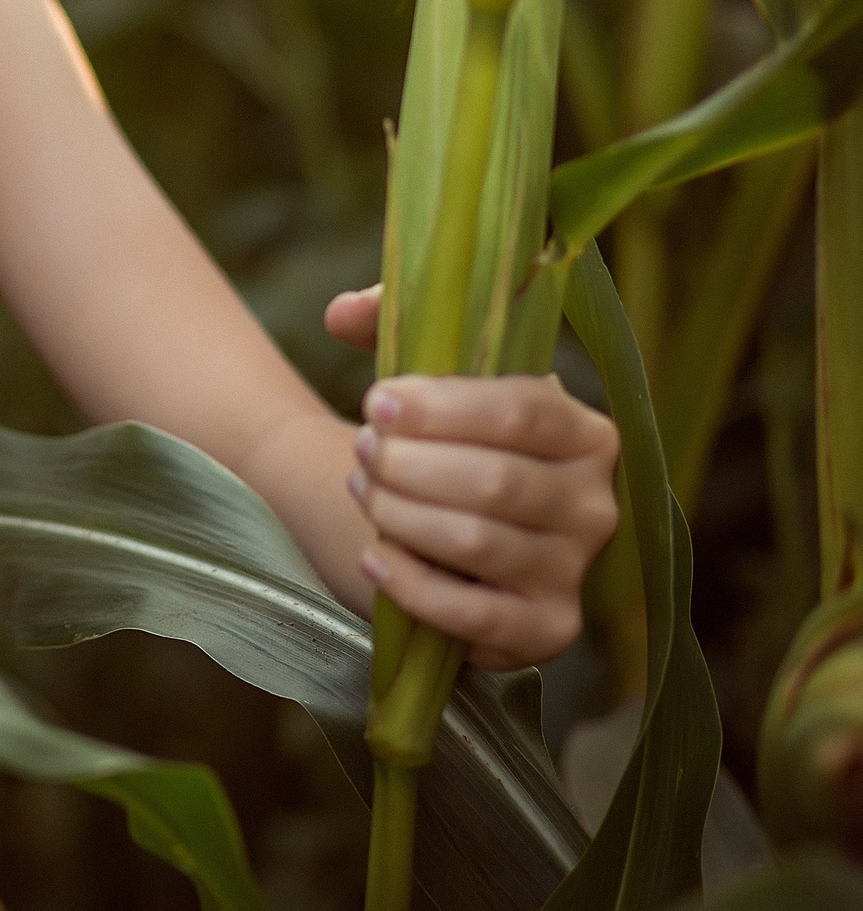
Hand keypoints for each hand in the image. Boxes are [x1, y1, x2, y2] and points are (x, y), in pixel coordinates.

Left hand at [322, 284, 621, 669]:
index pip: (522, 411)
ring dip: (400, 514)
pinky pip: (477, 616)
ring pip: (478, 542)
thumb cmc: (442, 442)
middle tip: (361, 450)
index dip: (441, 407)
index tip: (377, 401)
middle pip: (496, 480)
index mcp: (583, 432)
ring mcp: (575, 571)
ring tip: (361, 488)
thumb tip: (343, 311)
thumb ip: (387, 323)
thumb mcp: (425, 378)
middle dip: (408, 463)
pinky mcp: (546, 629)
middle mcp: (596, 503)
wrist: (447, 531)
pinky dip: (414, 587)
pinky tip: (374, 557)